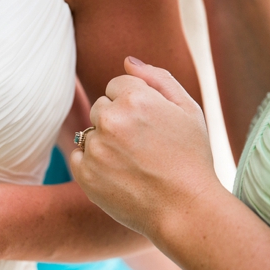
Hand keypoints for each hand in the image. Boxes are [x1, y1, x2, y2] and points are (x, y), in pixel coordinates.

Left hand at [70, 57, 219, 236]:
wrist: (184, 209)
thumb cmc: (191, 158)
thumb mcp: (188, 110)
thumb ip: (157, 78)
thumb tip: (127, 61)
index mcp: (136, 98)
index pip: (116, 86)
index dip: (134, 105)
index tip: (149, 125)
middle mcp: (110, 119)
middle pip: (100, 108)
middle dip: (117, 122)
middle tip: (143, 147)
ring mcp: (95, 147)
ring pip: (89, 133)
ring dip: (105, 143)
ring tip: (132, 164)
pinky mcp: (84, 173)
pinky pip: (79, 156)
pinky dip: (93, 164)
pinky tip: (118, 176)